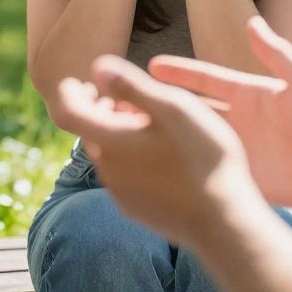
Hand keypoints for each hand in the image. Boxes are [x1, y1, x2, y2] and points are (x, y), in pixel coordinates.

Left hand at [57, 55, 262, 246]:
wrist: (225, 224)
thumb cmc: (202, 158)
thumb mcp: (172, 108)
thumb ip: (131, 85)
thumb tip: (97, 67)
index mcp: (109, 141)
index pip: (66, 111)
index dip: (69, 91)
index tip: (85, 81)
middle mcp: (107, 170)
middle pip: (88, 131)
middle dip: (99, 109)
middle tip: (123, 98)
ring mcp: (121, 194)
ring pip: (107, 153)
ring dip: (117, 133)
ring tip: (148, 123)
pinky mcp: (137, 209)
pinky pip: (123, 175)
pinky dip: (130, 156)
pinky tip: (160, 154)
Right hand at [147, 16, 291, 211]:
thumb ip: (275, 52)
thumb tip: (251, 22)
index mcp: (249, 93)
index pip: (205, 79)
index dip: (178, 71)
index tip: (149, 65)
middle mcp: (238, 120)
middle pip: (191, 108)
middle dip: (161, 103)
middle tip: (127, 99)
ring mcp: (237, 149)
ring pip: (192, 138)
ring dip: (165, 135)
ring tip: (133, 132)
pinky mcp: (241, 176)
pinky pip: (206, 168)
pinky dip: (183, 166)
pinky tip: (157, 166)